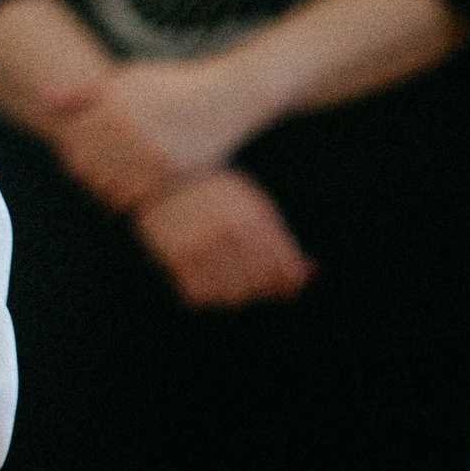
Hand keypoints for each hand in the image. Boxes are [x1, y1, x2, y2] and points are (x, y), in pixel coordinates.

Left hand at [41, 51, 272, 214]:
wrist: (224, 96)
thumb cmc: (170, 86)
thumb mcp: (124, 80)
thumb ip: (83, 93)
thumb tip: (44, 100)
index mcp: (113, 105)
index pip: (73, 140)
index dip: (69, 153)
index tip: (74, 157)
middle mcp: (130, 129)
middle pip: (88, 164)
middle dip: (84, 173)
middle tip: (90, 176)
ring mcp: (152, 152)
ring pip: (110, 183)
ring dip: (103, 188)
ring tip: (109, 185)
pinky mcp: (173, 172)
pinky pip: (138, 194)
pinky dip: (128, 197)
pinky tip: (131, 192)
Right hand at [129, 167, 313, 309]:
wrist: (159, 175)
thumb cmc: (214, 194)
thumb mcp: (253, 207)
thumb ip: (282, 241)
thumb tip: (310, 275)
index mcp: (252, 215)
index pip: (283, 268)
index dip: (285, 279)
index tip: (279, 278)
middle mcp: (227, 231)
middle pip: (260, 284)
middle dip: (260, 284)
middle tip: (246, 271)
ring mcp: (200, 245)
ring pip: (232, 295)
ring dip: (234, 290)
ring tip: (225, 270)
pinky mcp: (175, 258)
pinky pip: (201, 295)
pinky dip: (207, 292)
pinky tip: (204, 273)